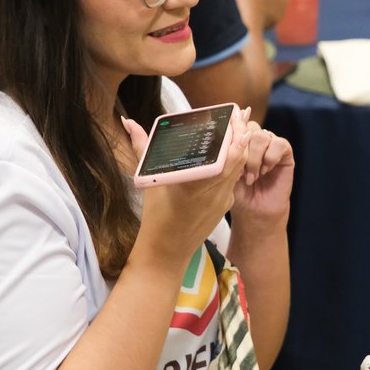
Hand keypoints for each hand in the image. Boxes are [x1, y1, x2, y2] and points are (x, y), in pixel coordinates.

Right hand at [123, 114, 249, 261]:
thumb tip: (129, 122)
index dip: (235, 134)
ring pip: (239, 168)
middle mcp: (214, 190)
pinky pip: (233, 181)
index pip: (227, 154)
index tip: (234, 116)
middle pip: (238, 157)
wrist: (166, 253)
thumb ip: (143, 148)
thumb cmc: (155, 216)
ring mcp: (223, 200)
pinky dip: (234, 165)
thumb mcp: (150, 180)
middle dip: (240, 135)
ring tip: (239, 129)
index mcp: (195, 182)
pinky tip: (231, 154)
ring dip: (240, 149)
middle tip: (238, 117)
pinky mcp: (225, 206)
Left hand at [230, 118, 293, 231]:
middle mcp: (256, 140)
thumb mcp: (228, 171)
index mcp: (241, 140)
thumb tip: (231, 136)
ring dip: (255, 158)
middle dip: (243, 150)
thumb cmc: (239, 193)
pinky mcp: (285, 153)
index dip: (234, 130)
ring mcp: (271, 145)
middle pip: (249, 128)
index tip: (230, 145)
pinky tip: (266, 171)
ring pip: (262, 135)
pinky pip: (279, 144)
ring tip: (253, 176)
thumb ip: (229, 152)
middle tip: (241, 172)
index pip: (237, 124)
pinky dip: (270, 157)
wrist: (255, 211)